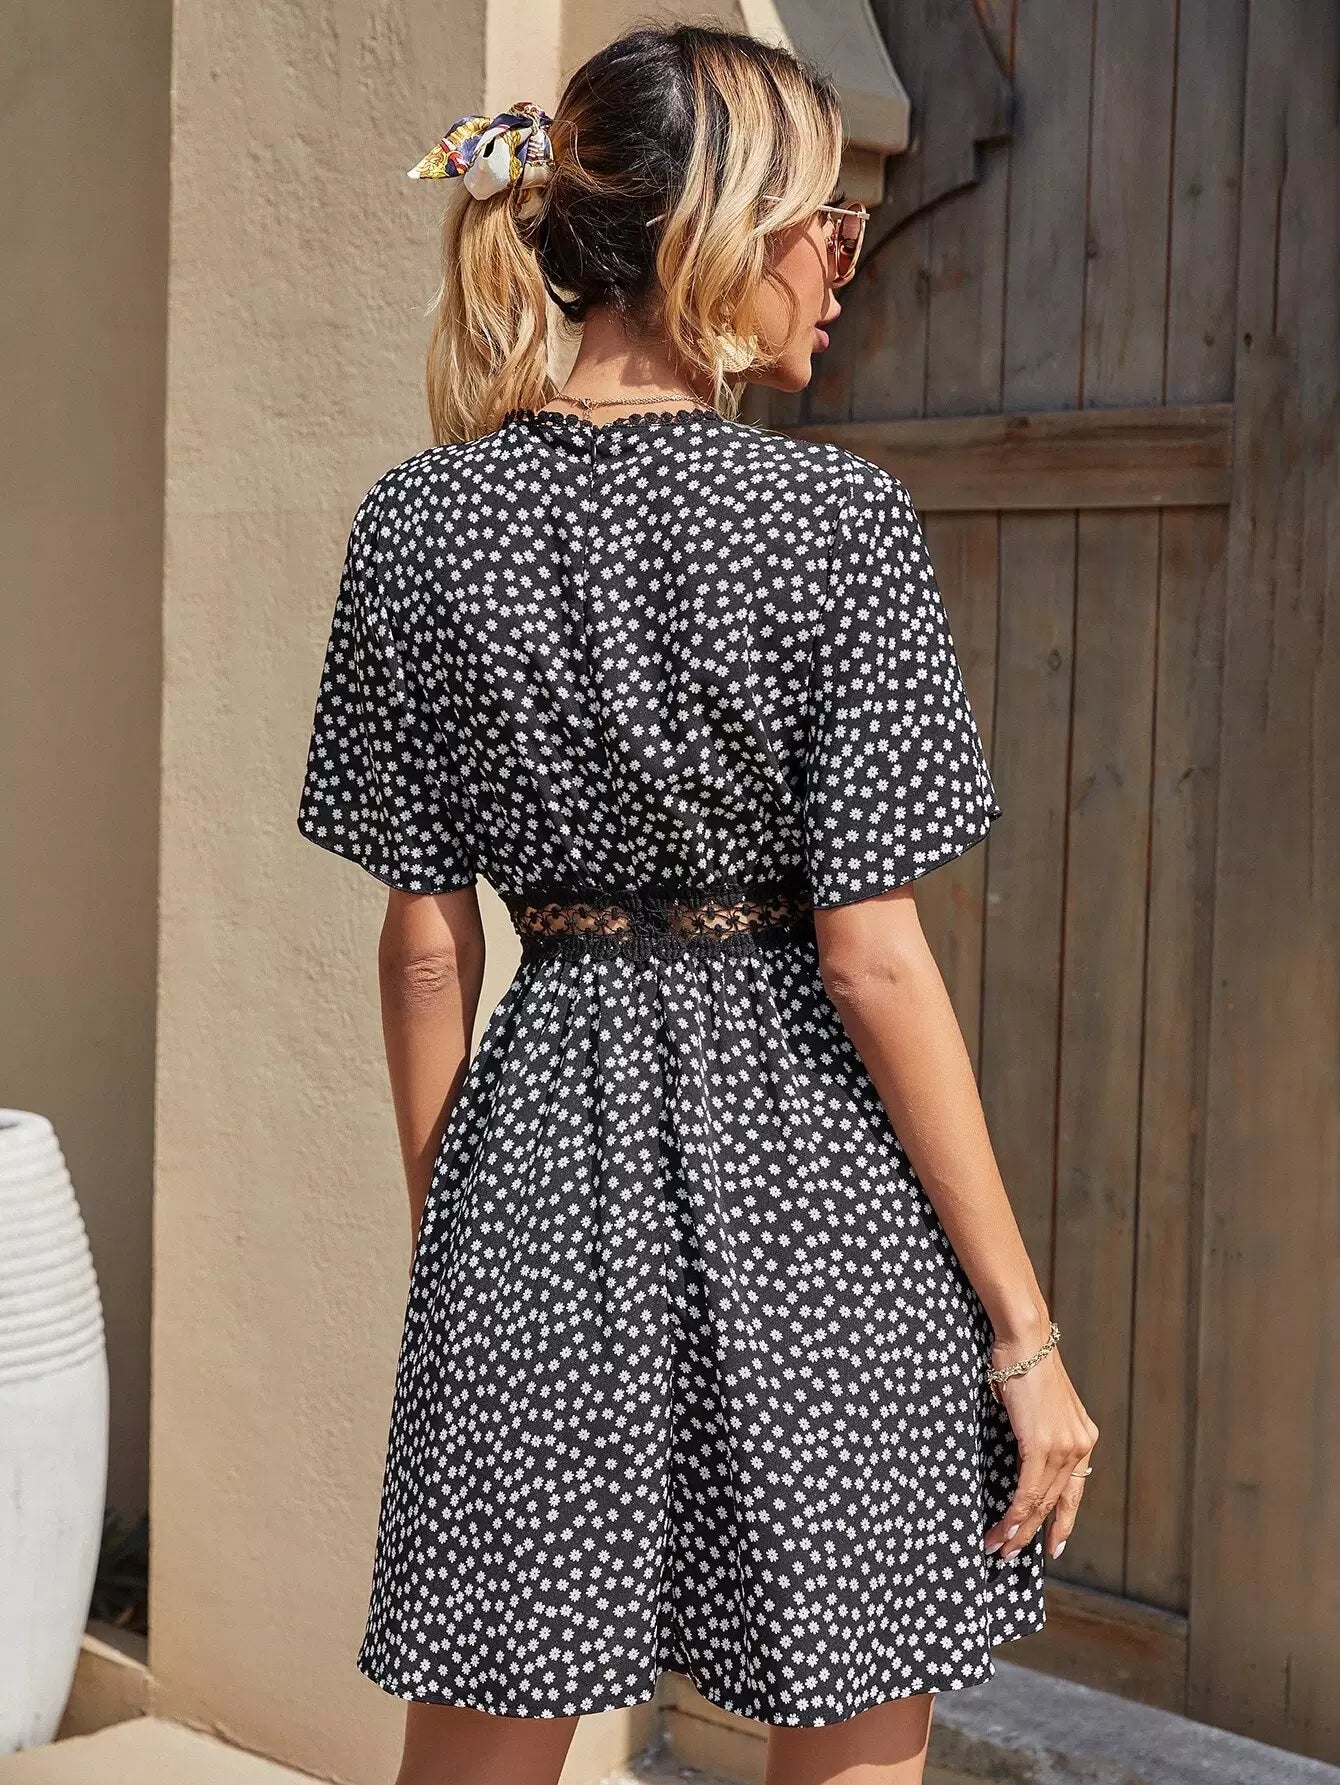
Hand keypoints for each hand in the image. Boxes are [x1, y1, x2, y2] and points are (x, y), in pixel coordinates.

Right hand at [983, 1326, 1098, 1562]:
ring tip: (1000, 1549)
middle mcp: (1080, 1445)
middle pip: (1056, 1503)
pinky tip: (1003, 1530)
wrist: (1025, 1338)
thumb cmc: (1023, 1363)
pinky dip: (1014, 1516)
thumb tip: (1022, 1452)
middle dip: (1034, 1534)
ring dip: (1018, 1531)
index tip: (1055, 1545)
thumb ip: (1039, 1431)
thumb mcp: (1038, 1404)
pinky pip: (1028, 1492)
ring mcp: (1064, 1447)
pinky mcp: (1043, 1445)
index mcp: (1082, 1437)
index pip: (1074, 1490)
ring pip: (1041, 1503)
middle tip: (1014, 1555)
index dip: (1063, 1521)